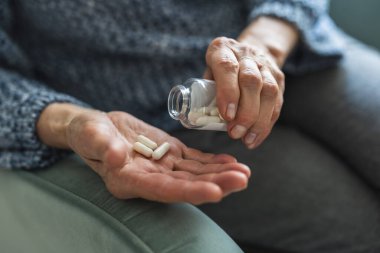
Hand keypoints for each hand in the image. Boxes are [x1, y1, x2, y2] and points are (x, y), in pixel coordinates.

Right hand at [64, 109, 249, 203]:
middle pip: (186, 184)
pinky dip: (212, 161)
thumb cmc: (87, 133)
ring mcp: (162, 166)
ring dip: (220, 173)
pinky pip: (194, 159)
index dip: (189, 191)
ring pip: (195, 173)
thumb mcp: (90, 135)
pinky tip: (230, 161)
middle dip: (215, 183)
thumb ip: (102, 145)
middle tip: (242, 179)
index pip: (163, 190)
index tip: (216, 192)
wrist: (95, 127)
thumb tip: (116, 156)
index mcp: (129, 180)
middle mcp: (150, 178)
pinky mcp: (169, 153)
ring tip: (245, 172)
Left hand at [204, 17, 297, 148]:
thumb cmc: (222, 68)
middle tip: (235, 132)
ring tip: (247, 139)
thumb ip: (206, 91)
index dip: (228, 92)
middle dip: (245, 112)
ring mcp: (265, 65)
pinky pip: (277, 102)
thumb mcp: (209, 71)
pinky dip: (266, 123)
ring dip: (258, 121)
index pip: (227, 68)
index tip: (226, 116)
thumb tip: (200, 118)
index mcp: (223, 49)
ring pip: (269, 92)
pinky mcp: (278, 77)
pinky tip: (257, 137)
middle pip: (251, 81)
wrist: (252, 49)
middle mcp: (246, 54)